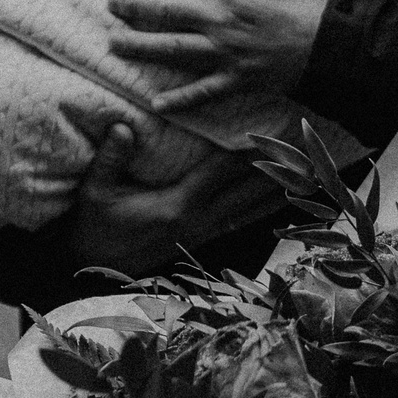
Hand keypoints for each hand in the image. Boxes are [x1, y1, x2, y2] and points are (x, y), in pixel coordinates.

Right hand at [66, 122, 290, 276]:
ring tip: (308, 173)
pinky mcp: (199, 243)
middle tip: (306, 152)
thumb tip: (123, 125)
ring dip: (277, 191)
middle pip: (246, 193)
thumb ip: (110, 158)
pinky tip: (279, 202)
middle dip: (276, 172)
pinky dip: (262, 210)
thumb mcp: (94, 192)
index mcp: (176, 208)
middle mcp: (196, 223)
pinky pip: (239, 223)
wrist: (89, 272)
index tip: (269, 134)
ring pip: (249, 210)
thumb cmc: (91, 229)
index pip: (218, 173)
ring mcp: (200, 235)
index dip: (246, 153)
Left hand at [108, 0, 336, 112]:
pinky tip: (155, 103)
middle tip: (110, 3)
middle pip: (167, 11)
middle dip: (135, 6)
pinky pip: (202, 91)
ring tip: (113, 44)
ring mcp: (226, 52)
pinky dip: (179, 99)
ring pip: (173, 49)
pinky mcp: (238, 79)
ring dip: (141, 46)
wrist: (340, 45)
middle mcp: (221, 18)